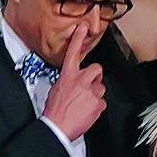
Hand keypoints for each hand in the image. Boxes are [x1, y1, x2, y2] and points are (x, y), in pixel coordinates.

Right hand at [42, 24, 105, 140]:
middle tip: (89, 85)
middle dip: (96, 76)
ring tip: (84, 104)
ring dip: (94, 95)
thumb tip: (73, 81)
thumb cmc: (54, 111)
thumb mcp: (56, 90)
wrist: (57, 128)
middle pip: (97, 69)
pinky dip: (96, 108)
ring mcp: (90, 92)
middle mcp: (80, 81)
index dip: (78, 39)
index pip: (73, 53)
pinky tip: (87, 112)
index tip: (82, 28)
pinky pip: (102, 102)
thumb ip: (68, 81)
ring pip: (100, 88)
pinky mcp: (98, 103)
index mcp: (67, 76)